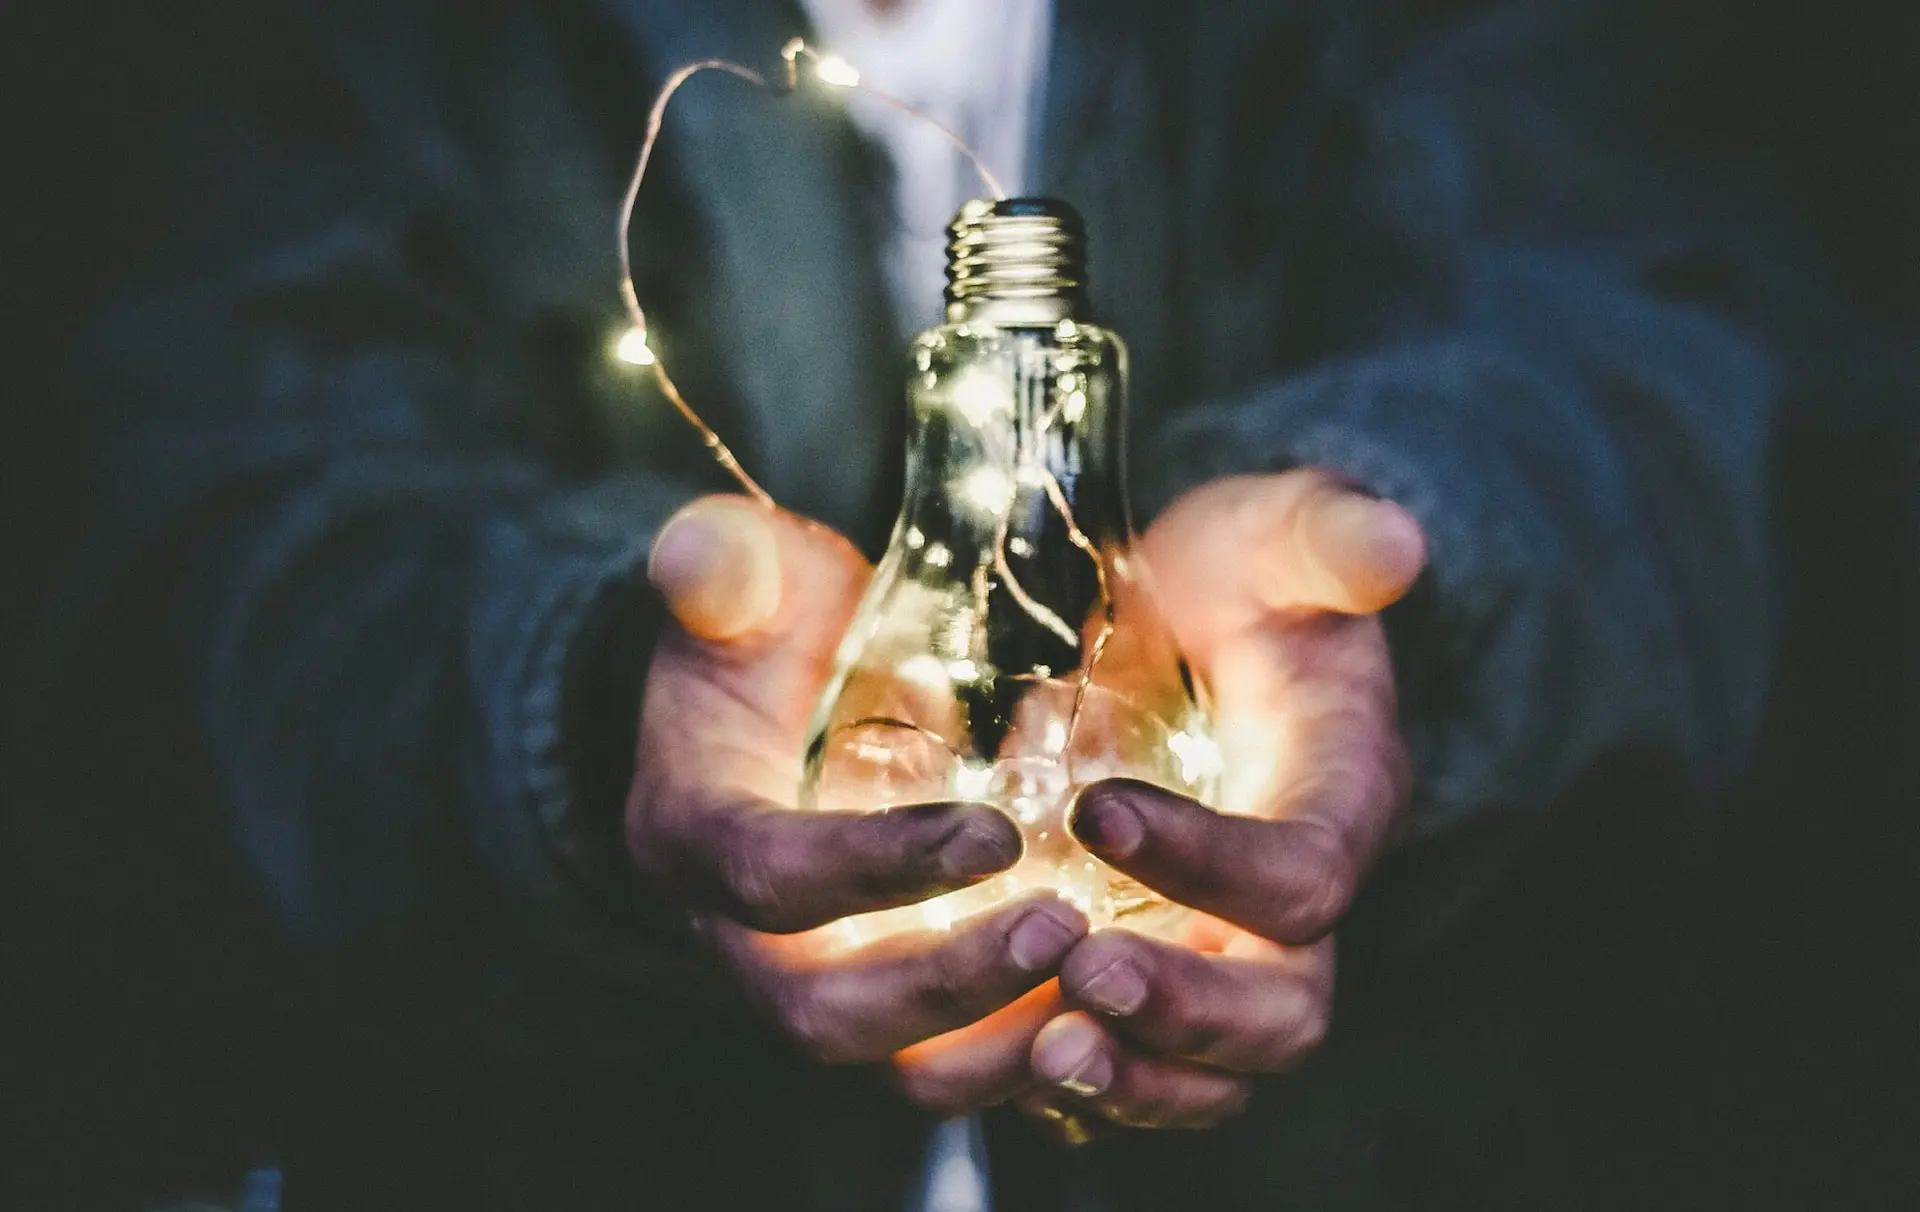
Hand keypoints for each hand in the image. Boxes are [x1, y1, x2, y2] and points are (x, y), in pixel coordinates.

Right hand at [629, 495, 1089, 1113]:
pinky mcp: (892, 1006)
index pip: (768, 876)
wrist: (777, 696)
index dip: (874, 868)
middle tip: (1065, 928)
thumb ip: (724, 564)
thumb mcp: (744, 578)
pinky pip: (956, 1066)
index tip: (994, 833)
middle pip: (826, 1012)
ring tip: (1110, 987)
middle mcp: (742, 938)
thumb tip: (699, 555)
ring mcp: (820, 982)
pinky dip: (1035, 1057)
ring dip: (1002, 1044)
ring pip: (897, 1067)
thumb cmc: (768, 627)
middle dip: (947, 985)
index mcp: (693, 834)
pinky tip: (1123, 1014)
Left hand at [1023, 470, 1426, 1133]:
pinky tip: (999, 1057)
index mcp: (1340, 800)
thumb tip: (1394, 542)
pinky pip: (1138, 1071)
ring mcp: (1226, 953)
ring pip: (1214, 1073)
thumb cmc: (1236, 580)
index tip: (1096, 810)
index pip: (1303, 873)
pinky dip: (1081, 1087)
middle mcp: (1294, 904)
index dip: (1212, 861)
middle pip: (1282, 1010)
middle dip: (1188, 1010)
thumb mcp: (1273, 534)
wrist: (1190, 627)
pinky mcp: (1158, 974)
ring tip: (1043, 1053)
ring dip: (1134, 1079)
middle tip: (1081, 974)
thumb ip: (1326, 536)